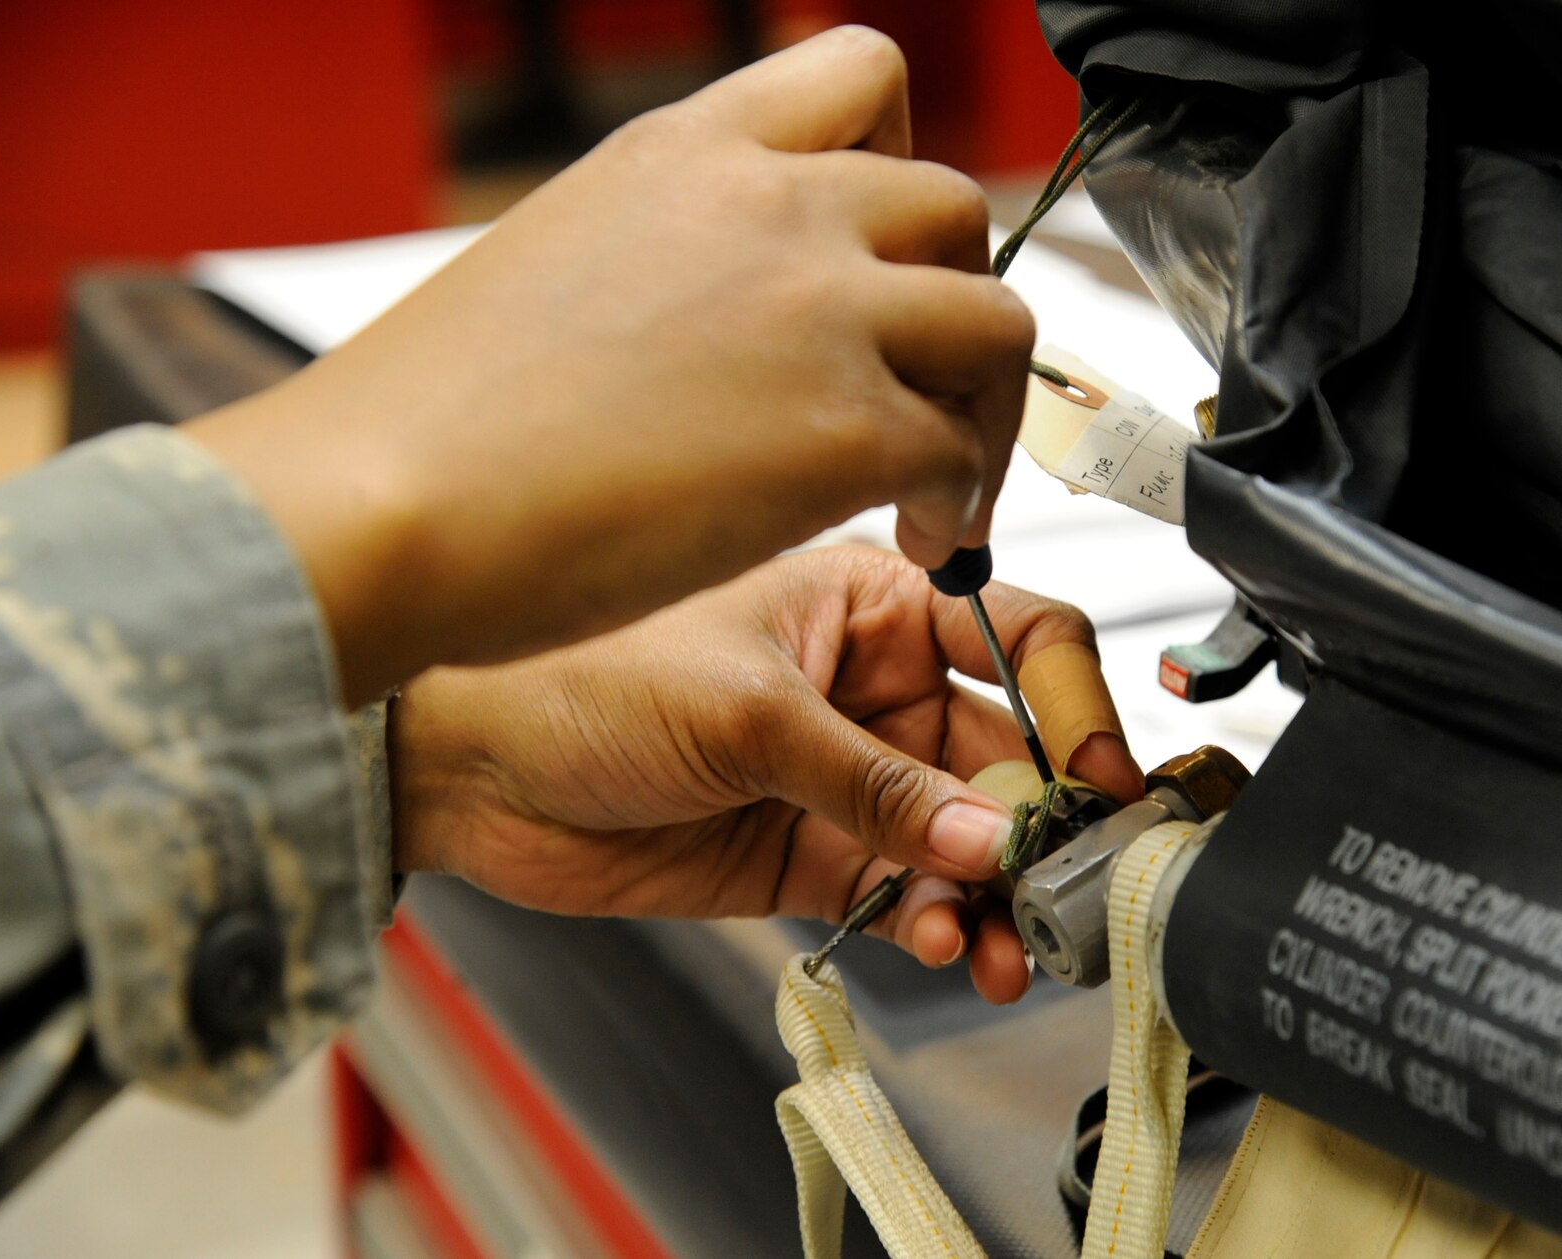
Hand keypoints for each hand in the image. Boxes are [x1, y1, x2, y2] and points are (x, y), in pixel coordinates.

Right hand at [189, 27, 1033, 701]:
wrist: (379, 503)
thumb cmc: (431, 417)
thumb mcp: (561, 259)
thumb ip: (673, 254)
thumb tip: (724, 318)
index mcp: (689, 151)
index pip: (862, 76)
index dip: (900, 160)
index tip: (880, 251)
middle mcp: (770, 208)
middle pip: (956, 207)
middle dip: (957, 300)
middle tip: (926, 385)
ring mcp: (817, 312)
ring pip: (999, 323)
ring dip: (988, 406)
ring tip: (942, 481)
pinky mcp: (840, 431)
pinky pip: (960, 450)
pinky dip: (961, 500)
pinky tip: (914, 537)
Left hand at [387, 547, 1142, 1002]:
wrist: (461, 765)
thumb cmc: (571, 671)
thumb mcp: (745, 709)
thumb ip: (877, 782)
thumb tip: (989, 832)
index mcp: (865, 598)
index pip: (1016, 637)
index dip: (1073, 704)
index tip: (1101, 777)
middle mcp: (866, 680)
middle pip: (1006, 751)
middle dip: (1043, 823)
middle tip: (1066, 884)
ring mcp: (840, 770)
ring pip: (961, 835)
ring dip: (995, 891)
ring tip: (1004, 942)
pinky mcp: (806, 850)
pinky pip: (902, 891)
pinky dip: (933, 922)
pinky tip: (939, 940)